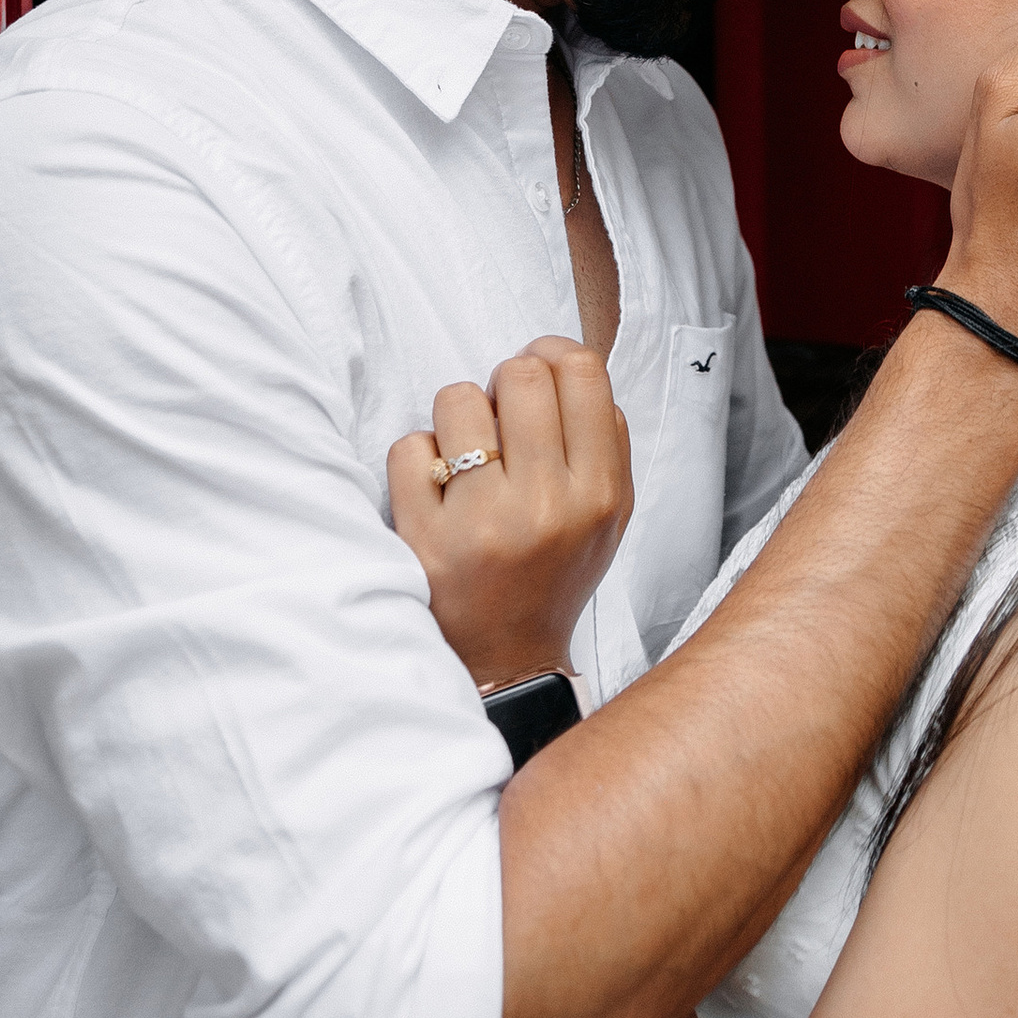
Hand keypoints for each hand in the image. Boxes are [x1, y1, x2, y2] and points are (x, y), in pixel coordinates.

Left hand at [388, 336, 631, 692]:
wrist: (507, 661)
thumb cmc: (554, 576)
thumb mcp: (608, 517)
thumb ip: (604, 442)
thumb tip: (565, 362)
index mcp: (598, 494)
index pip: (581, 372)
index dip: (551, 356)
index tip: (536, 373)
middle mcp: (545, 506)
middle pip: (521, 374)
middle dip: (503, 383)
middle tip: (498, 417)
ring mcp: (481, 523)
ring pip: (457, 398)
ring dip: (457, 417)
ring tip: (465, 456)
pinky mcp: (424, 540)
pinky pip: (409, 447)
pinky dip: (417, 459)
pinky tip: (435, 491)